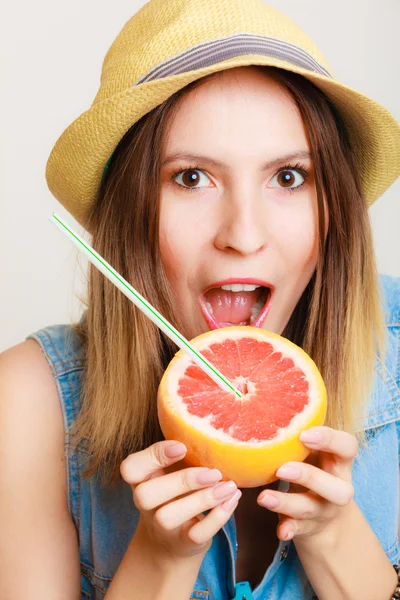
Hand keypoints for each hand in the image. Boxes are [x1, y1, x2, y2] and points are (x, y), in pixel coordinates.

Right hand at [120, 440, 241, 560]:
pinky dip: (217, 517)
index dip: (153, 456)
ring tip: (228, 486)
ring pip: (168, 516)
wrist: (174, 541)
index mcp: (142, 479)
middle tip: (214, 471)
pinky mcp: (183, 543)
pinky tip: (232, 499)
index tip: (182, 446)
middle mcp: (146, 505)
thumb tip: (212, 425)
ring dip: (202, 499)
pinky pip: (196, 535)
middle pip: (146, 495)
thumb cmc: (176, 492)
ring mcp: (162, 527)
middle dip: (182, 480)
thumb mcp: (172, 470)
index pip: (130, 468)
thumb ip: (180, 452)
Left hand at [257, 426, 357, 543]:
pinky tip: (278, 530)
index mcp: (338, 462)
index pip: (348, 447)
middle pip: (337, 487)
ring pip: (312, 509)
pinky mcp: (308, 527)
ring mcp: (324, 510)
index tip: (304, 433)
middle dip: (310, 478)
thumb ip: (295, 431)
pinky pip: (300, 531)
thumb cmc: (312, 468)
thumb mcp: (311, 451)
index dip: (329, 440)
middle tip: (282, 468)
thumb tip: (252, 391)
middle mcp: (337, 486)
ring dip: (288, 503)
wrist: (324, 516)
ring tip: (263, 497)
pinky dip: (289, 530)